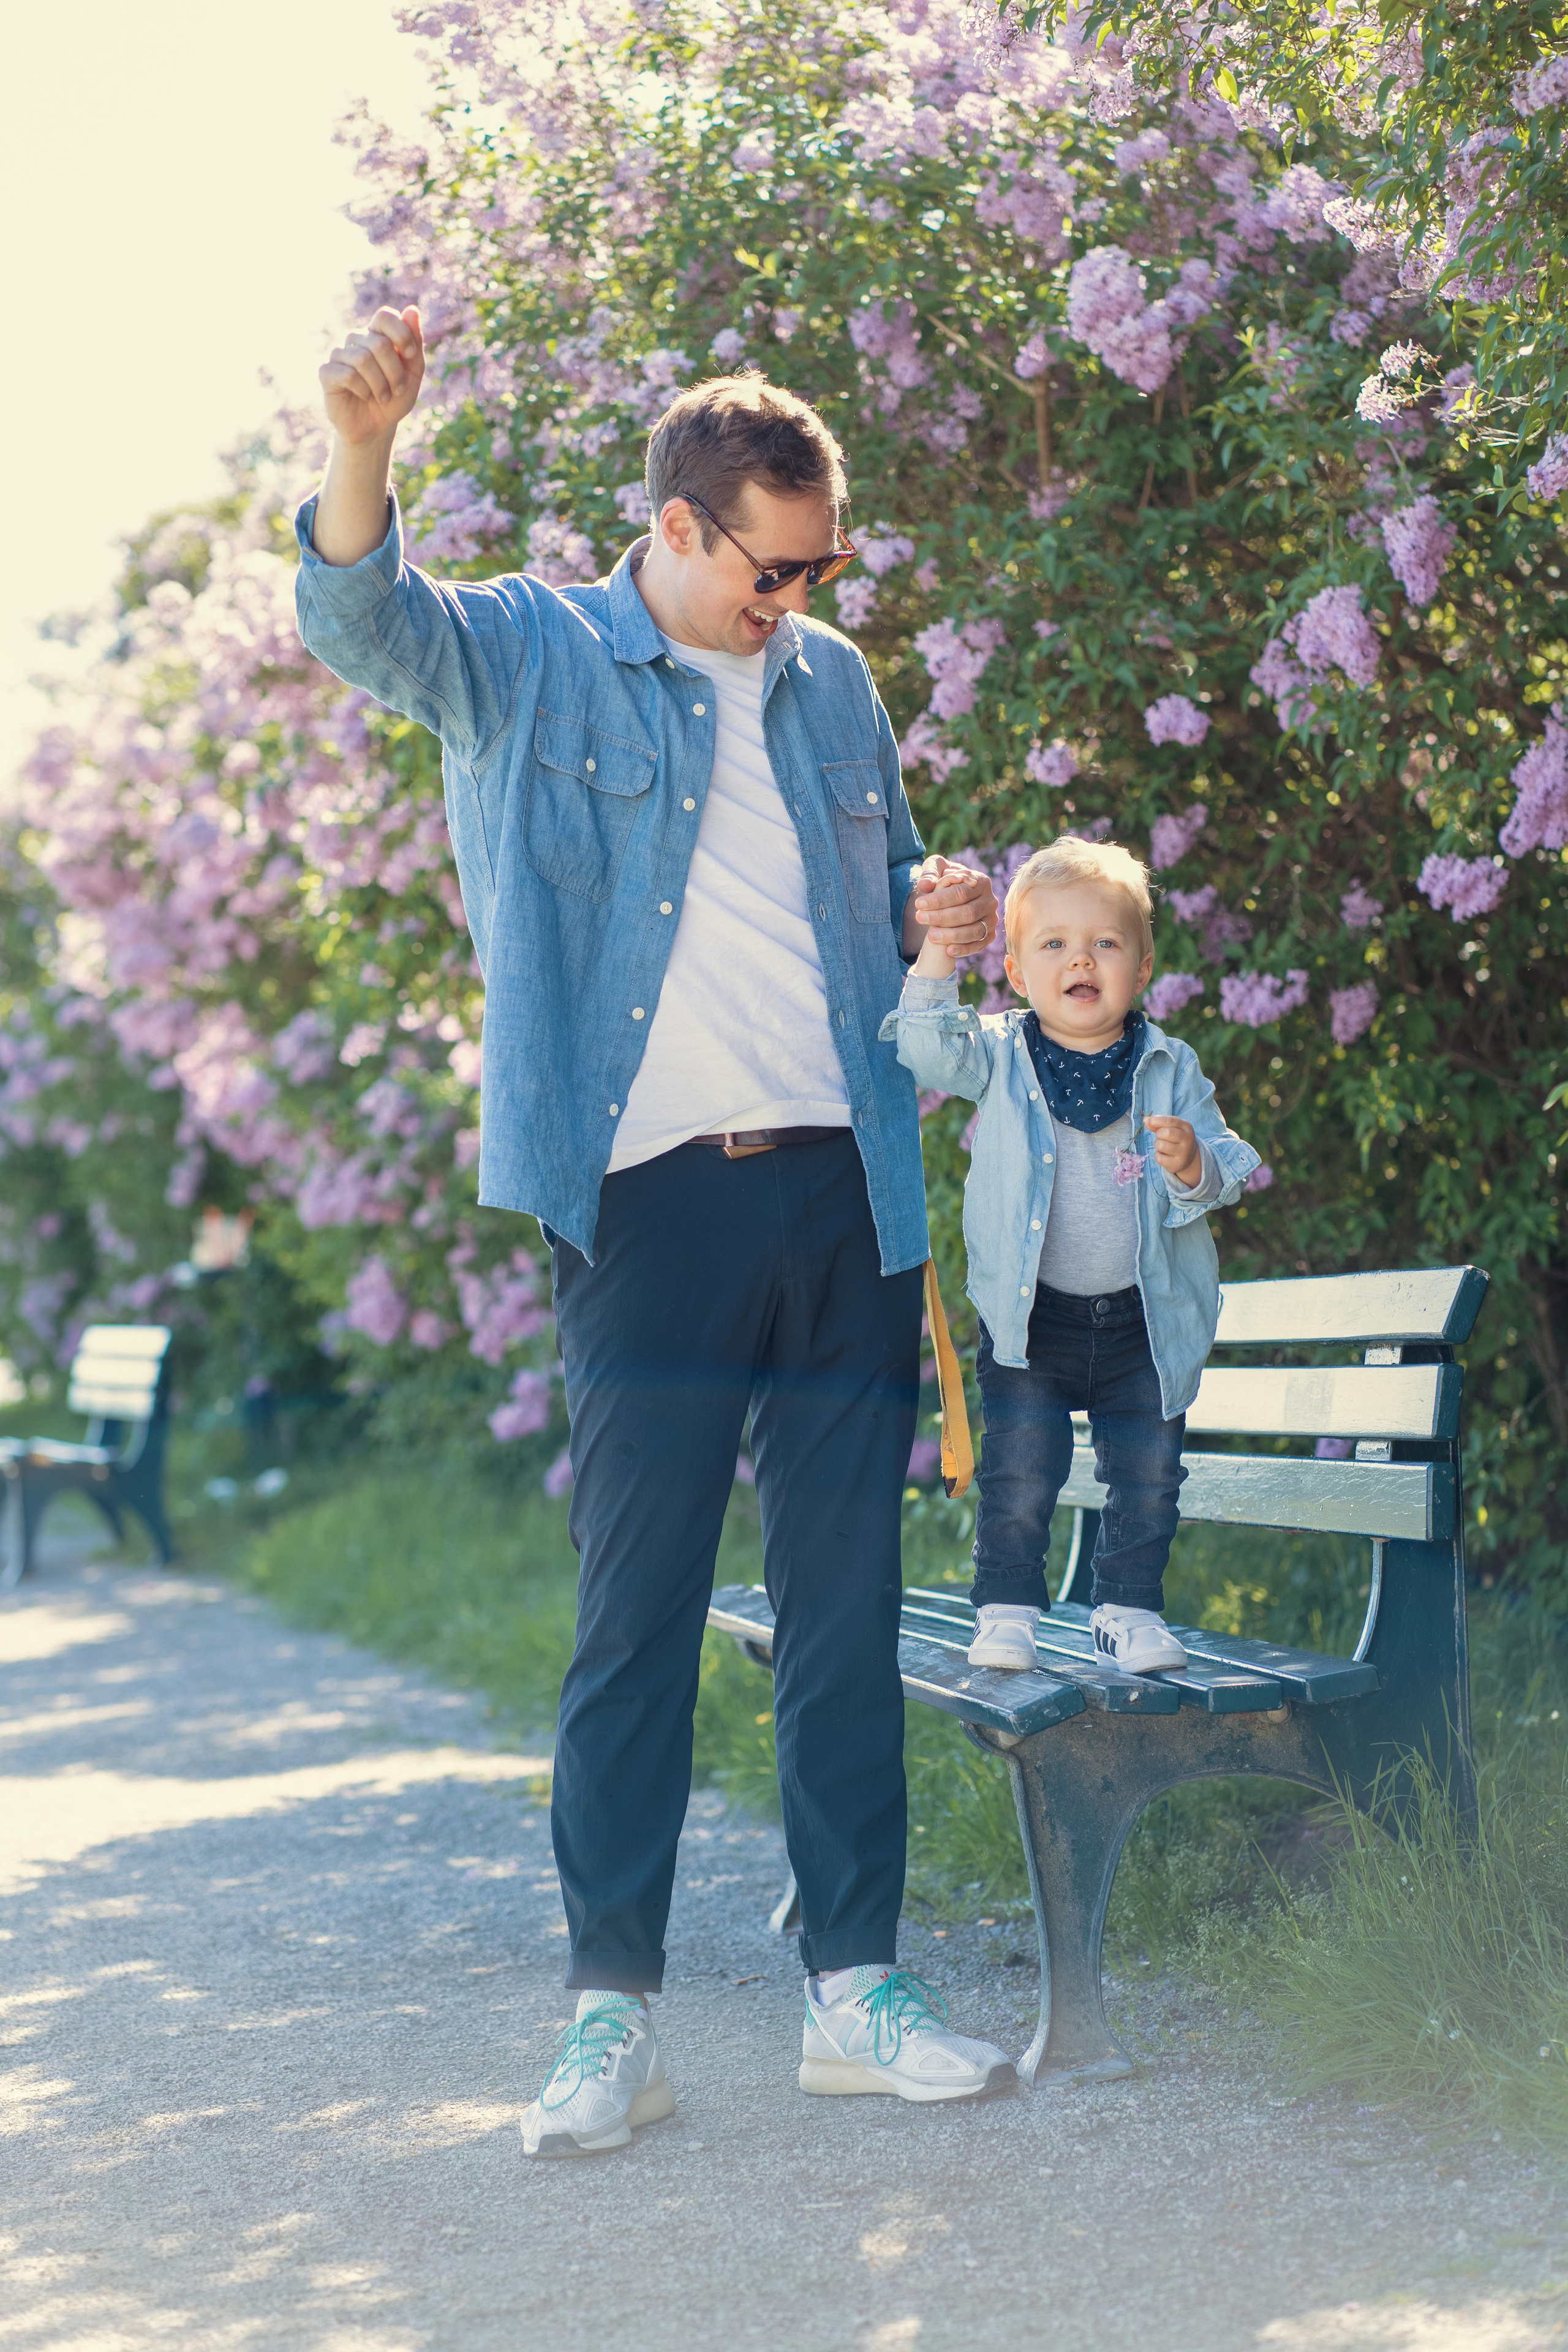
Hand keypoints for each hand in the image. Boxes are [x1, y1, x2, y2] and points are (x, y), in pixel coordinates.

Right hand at [320, 305, 424, 445]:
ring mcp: (339, 355)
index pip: (384, 316)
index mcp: (376, 335)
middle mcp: (356, 340)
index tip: (410, 355)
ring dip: (380, 384)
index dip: (401, 333)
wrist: (375, 428)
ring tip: (383, 397)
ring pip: (363, 359)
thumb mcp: (413, 373)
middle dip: (395, 371)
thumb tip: (412, 309)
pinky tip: (365, 397)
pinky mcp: (327, 373)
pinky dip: (363, 390)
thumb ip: (415, 342)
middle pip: (379, 342)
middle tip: (397, 389)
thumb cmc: (394, 398)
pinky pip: (347, 374)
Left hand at [904, 854, 997, 970]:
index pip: (960, 892)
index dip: (939, 899)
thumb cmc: (944, 879)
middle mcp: (990, 900)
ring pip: (975, 930)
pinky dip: (964, 949)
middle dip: (942, 917)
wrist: (952, 896)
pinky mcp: (989, 935)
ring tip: (931, 935)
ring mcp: (991, 919)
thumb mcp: (936, 869)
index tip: (919, 904)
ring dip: (952, 935)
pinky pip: (979, 944)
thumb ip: (930, 873)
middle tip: (920, 918)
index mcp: (981, 881)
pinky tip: (948, 950)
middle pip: (968, 913)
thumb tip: (925, 884)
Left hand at [1144, 1115, 1201, 1187]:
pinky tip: (1164, 1155)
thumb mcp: (1170, 1128)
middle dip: (1159, 1134)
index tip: (1147, 1121)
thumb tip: (1145, 1120)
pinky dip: (1158, 1155)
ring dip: (1157, 1144)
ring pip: (1161, 1145)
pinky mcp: (1177, 1164)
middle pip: (1167, 1133)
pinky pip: (1159, 1158)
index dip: (1156, 1120)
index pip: (1170, 1121)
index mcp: (1186, 1127)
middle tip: (1161, 1136)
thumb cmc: (1175, 1139)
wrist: (1188, 1157)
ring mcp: (1184, 1153)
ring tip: (1163, 1146)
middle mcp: (1188, 1139)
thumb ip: (1158, 1123)